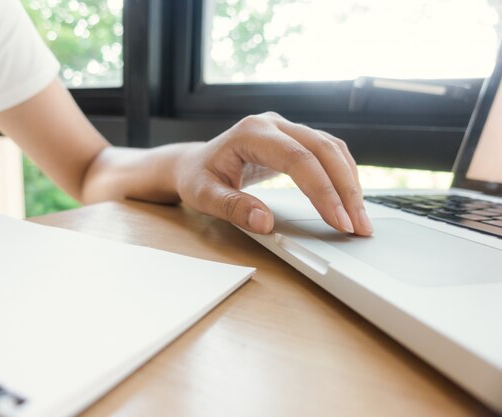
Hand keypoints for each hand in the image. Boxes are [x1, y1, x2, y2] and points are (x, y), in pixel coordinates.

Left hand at [174, 112, 373, 235]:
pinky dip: (342, 176)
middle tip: (359, 226)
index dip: (323, 191)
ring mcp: (286, 128)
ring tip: (360, 218)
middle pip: (323, 150)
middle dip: (346, 189)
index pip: (298, 159)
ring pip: (332, 148)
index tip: (339, 222)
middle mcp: (274, 123)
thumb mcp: (204, 195)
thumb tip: (265, 222)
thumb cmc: (198, 177)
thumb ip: (232, 207)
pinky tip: (349, 199)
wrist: (194, 163)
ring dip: (350, 183)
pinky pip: (328, 152)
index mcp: (252, 132)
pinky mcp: (294, 139)